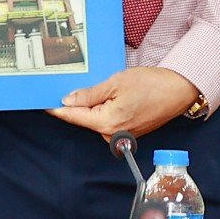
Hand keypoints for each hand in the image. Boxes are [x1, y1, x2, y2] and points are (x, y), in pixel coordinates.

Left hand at [52, 65, 201, 137]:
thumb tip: (68, 100)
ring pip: (96, 119)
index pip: (73, 116)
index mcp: (106, 122)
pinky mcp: (127, 133)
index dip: (56, 108)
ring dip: (92, 106)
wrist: (178, 91)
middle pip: (83, 119)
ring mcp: (120, 136)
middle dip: (76, 103)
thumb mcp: (116, 82)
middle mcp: (111, 134)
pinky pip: (107, 121)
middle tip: (66, 84)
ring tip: (98, 87)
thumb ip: (90, 94)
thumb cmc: (150, 84)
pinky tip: (109, 95)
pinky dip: (104, 109)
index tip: (41, 101)